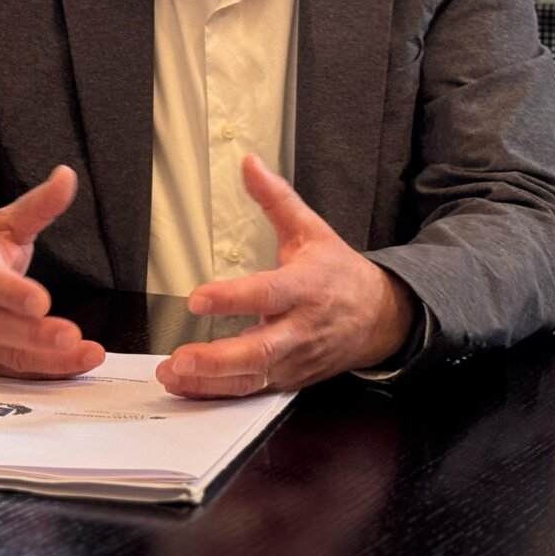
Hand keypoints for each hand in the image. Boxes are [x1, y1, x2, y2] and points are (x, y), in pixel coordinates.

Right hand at [0, 165, 105, 377]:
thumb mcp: (3, 224)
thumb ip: (38, 206)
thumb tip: (66, 177)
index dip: (13, 293)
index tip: (40, 300)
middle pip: (2, 326)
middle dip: (37, 334)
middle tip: (70, 336)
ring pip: (12, 355)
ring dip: (50, 359)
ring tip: (85, 354)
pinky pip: (17, 373)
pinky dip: (47, 373)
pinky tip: (76, 366)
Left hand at [155, 154, 416, 397]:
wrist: (380, 318)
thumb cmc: (339, 274)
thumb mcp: (310, 230)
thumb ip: (275, 199)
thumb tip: (248, 163)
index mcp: (305, 288)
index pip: (268, 294)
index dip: (233, 298)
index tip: (197, 298)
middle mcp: (300, 329)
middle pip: (261, 350)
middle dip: (218, 358)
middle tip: (181, 358)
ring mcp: (294, 360)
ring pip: (252, 378)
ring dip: (211, 382)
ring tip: (173, 375)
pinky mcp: (288, 380)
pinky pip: (251, 390)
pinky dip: (217, 392)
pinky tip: (186, 387)